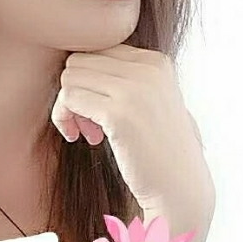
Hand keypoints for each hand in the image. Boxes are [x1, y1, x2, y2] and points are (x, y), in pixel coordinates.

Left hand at [51, 45, 213, 217]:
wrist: (179, 191)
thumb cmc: (158, 150)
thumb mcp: (151, 101)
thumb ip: (126, 77)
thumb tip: (76, 60)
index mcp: (157, 61)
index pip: (97, 50)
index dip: (89, 79)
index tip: (96, 110)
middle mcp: (148, 69)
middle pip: (79, 60)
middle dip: (75, 90)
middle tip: (87, 123)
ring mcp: (135, 90)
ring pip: (69, 76)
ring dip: (68, 106)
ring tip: (87, 132)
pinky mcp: (119, 114)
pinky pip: (67, 98)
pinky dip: (63, 118)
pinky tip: (76, 137)